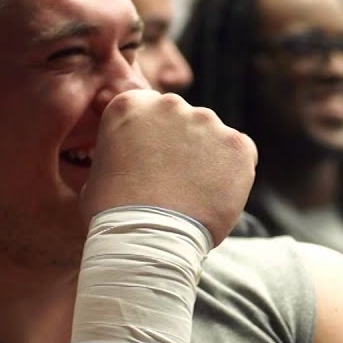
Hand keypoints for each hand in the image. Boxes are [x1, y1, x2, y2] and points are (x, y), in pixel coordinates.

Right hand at [81, 90, 256, 244]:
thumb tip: (139, 153)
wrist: (149, 238)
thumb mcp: (101, 167)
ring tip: (195, 194)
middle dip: (183, 145)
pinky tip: (216, 195)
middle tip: (176, 181)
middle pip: (184, 120)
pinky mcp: (236, 144)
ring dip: (208, 158)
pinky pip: (240, 154)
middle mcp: (171, 105)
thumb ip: (125, 148)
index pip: (151, 109)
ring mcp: (206, 122)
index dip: (155, 137)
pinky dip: (233, 172)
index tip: (155, 160)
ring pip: (213, 136)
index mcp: (132, 104)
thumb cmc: (116, 212)